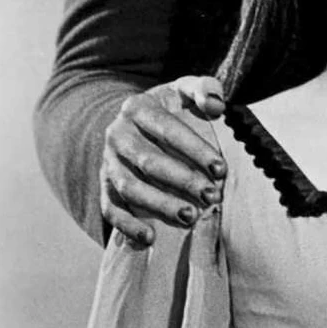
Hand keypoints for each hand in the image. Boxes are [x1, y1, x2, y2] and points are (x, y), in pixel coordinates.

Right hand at [101, 76, 226, 243]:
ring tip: (190, 217)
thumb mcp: (186, 89)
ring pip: (129, 187)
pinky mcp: (105, 184)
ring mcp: (108, 161)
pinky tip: (149, 238)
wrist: (137, 122)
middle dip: (182, 181)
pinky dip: (126, 225)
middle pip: (148, 161)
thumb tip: (216, 104)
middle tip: (212, 196)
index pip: (166, 128)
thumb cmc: (173, 107)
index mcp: (137, 107)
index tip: (221, 169)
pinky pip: (110, 208)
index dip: (195, 149)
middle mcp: (117, 134)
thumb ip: (205, 88)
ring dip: (159, 204)